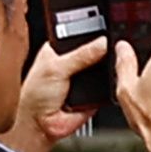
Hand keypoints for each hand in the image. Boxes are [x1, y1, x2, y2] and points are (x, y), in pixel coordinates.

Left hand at [3, 32, 109, 151]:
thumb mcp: (56, 68)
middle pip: (95, 49)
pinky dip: (111, 83)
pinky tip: (113, 79)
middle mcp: (73, 61)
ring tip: (115, 61)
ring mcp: (85, 77)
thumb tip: (102, 42)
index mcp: (59, 48)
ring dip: (108, 67)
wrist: (41, 126)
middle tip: (114, 44)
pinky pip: (108, 85)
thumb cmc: (35, 96)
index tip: (107, 25)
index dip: (92, 29)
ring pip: (103, 66)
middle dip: (104, 49)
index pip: (80, 32)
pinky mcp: (94, 92)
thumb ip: (81, 55)